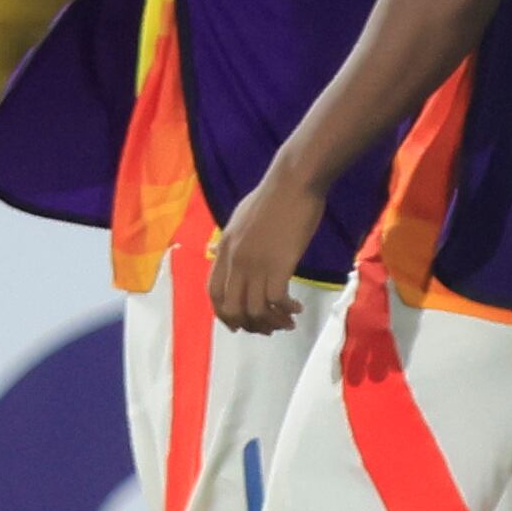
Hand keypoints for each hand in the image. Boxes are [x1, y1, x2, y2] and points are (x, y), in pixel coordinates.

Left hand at [207, 172, 328, 333]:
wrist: (295, 182)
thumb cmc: (273, 196)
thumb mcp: (240, 218)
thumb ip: (229, 240)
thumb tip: (219, 251)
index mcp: (225, 249)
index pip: (214, 293)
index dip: (224, 315)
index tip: (239, 325)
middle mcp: (236, 261)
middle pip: (232, 308)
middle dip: (248, 325)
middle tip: (267, 328)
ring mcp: (256, 264)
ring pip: (255, 309)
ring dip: (270, 322)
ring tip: (286, 322)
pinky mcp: (280, 264)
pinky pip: (276, 300)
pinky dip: (286, 310)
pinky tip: (297, 309)